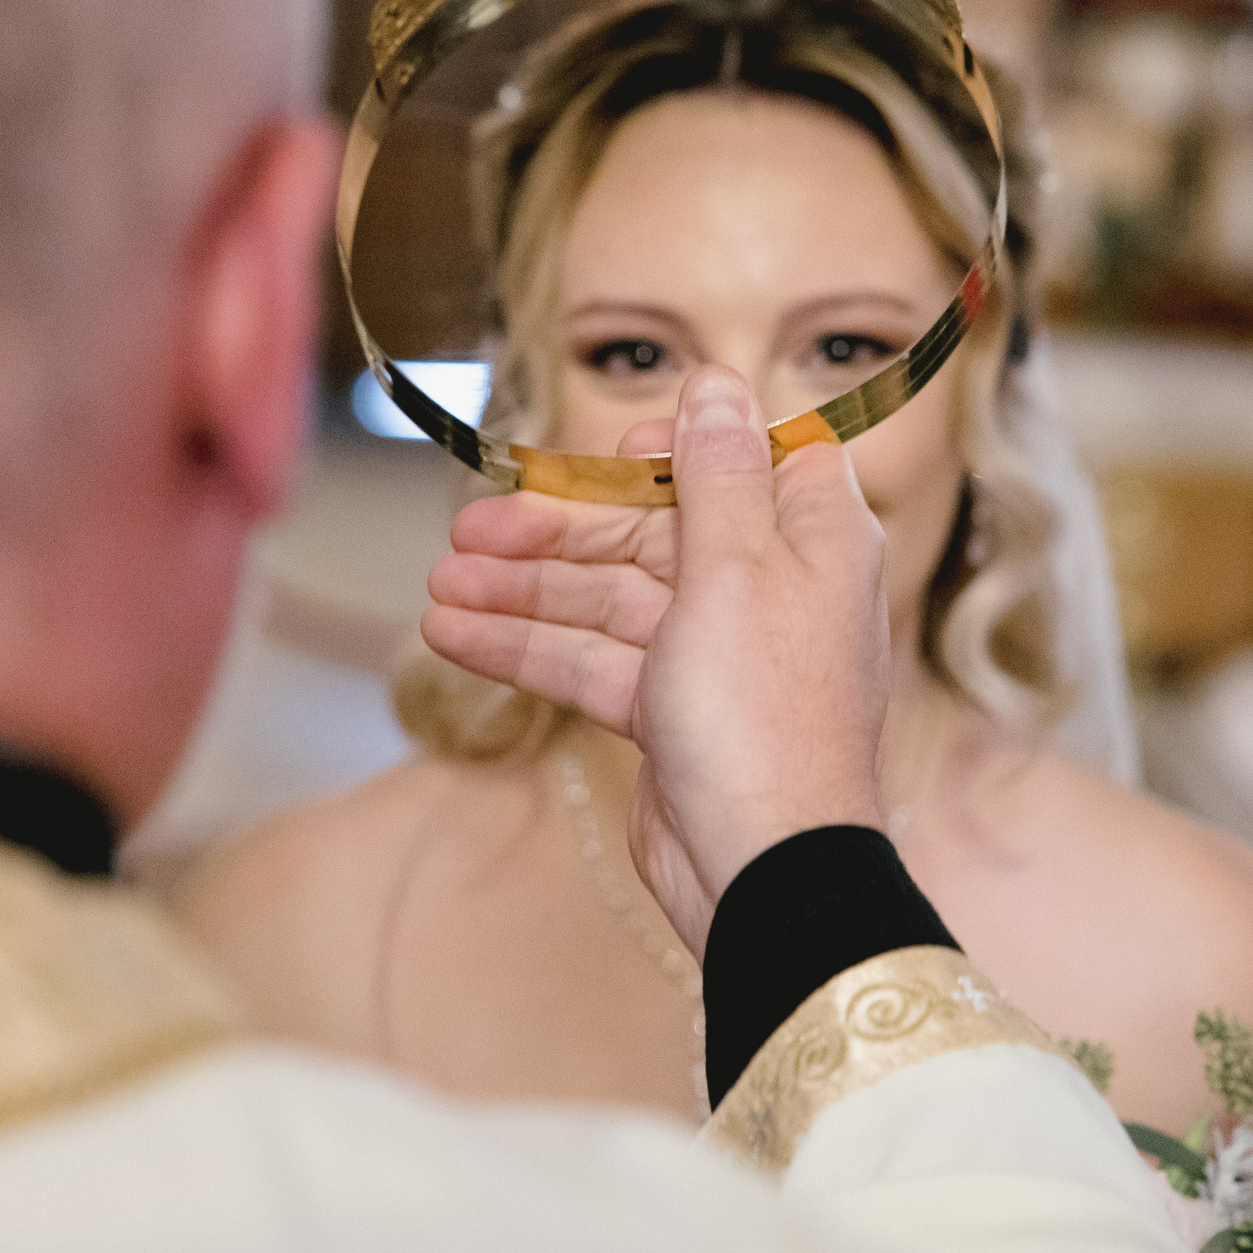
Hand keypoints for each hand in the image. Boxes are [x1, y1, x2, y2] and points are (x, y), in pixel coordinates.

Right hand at [421, 366, 892, 954]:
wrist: (765, 869)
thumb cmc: (765, 713)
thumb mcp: (736, 567)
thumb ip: (717, 472)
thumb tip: (717, 382)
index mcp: (813, 537)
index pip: (754, 459)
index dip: (683, 446)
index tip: (617, 446)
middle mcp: (771, 588)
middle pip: (655, 529)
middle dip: (560, 529)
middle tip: (469, 530)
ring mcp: (718, 654)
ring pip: (610, 599)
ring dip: (525, 592)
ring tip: (439, 588)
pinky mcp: (673, 713)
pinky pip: (593, 661)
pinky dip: (529, 649)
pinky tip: (454, 637)